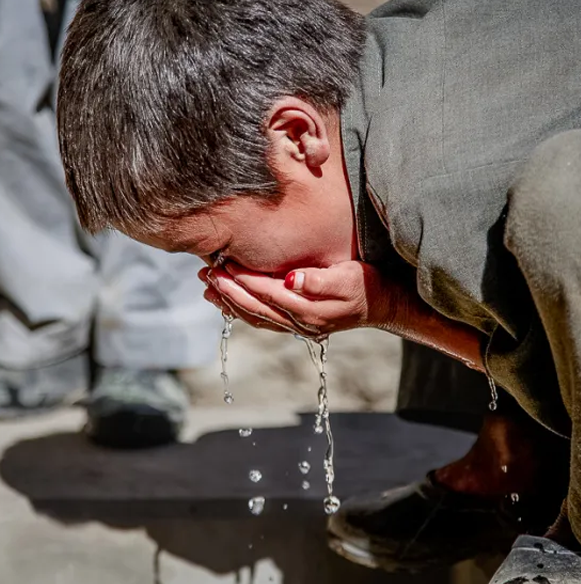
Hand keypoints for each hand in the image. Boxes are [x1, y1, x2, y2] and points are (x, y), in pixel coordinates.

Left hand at [199, 261, 401, 337]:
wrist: (383, 304)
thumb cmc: (367, 285)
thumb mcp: (349, 277)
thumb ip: (319, 280)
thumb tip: (292, 279)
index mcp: (310, 311)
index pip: (269, 294)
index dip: (245, 280)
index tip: (225, 265)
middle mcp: (300, 323)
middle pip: (256, 309)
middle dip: (228, 292)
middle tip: (207, 274)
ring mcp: (297, 327)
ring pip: (255, 317)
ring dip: (229, 302)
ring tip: (208, 286)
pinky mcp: (295, 324)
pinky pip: (262, 319)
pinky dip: (241, 310)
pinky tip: (226, 299)